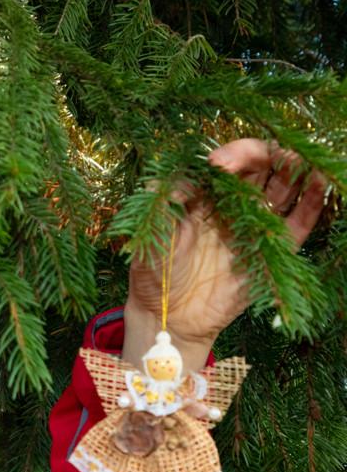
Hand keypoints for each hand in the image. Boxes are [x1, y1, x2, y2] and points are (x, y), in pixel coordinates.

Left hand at [124, 139, 327, 368]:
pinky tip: (321, 184)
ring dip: (298, 172)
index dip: (232, 155)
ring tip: (305, 162)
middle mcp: (232, 206)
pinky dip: (312, 203)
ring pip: (284, 190)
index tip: (221, 163)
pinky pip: (298, 223)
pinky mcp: (272, 252)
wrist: (167, 316)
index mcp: (204, 196)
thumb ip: (165, 202)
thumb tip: (188, 175)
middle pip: (263, 169)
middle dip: (272, 156)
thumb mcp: (151, 233)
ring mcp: (254, 228)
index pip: (229, 163)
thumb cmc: (152, 273)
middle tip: (275, 155)